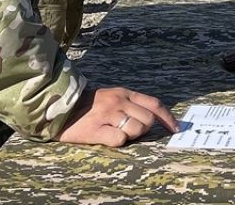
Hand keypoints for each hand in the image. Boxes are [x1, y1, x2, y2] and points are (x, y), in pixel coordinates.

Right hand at [57, 86, 178, 146]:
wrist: (59, 109)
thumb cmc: (89, 106)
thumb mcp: (112, 97)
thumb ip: (131, 104)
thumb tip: (154, 117)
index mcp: (124, 93)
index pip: (154, 104)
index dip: (168, 118)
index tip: (175, 129)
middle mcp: (118, 101)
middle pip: (148, 119)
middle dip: (144, 129)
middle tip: (128, 130)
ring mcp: (107, 114)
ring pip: (136, 129)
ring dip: (130, 135)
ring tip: (115, 132)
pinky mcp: (96, 129)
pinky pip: (119, 139)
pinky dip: (117, 141)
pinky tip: (106, 136)